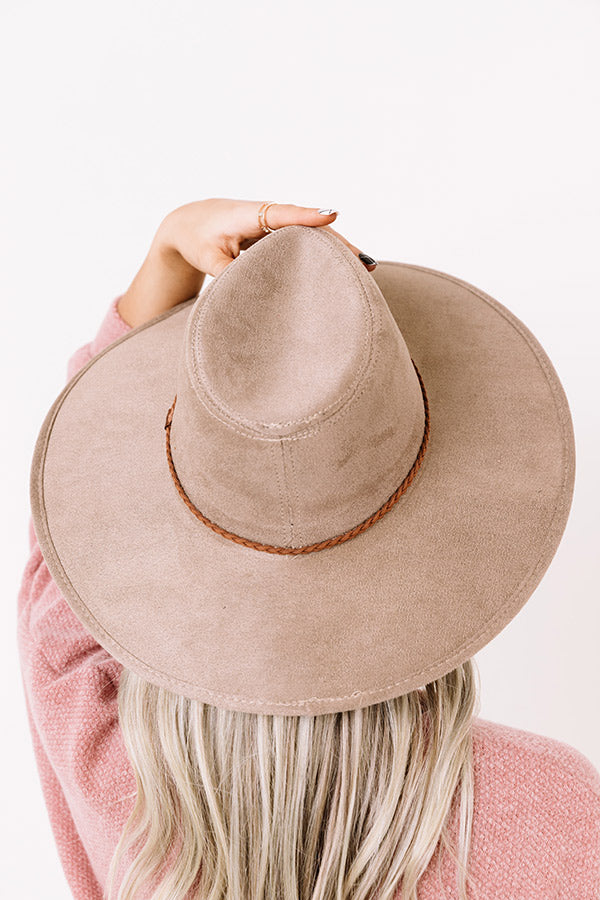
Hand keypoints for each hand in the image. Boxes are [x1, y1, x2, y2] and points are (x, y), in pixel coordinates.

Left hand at [118, 198, 376, 327]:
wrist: (191, 222)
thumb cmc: (198, 238)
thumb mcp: (206, 257)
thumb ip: (226, 271)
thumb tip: (247, 289)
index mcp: (250, 214)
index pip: (284, 214)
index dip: (308, 216)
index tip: (331, 218)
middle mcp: (269, 215)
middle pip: (311, 228)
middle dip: (338, 243)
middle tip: (365, 261)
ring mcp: (278, 225)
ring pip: (313, 236)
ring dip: (339, 251)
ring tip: (368, 268)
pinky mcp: (279, 236)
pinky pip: (307, 243)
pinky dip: (327, 255)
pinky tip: (348, 271)